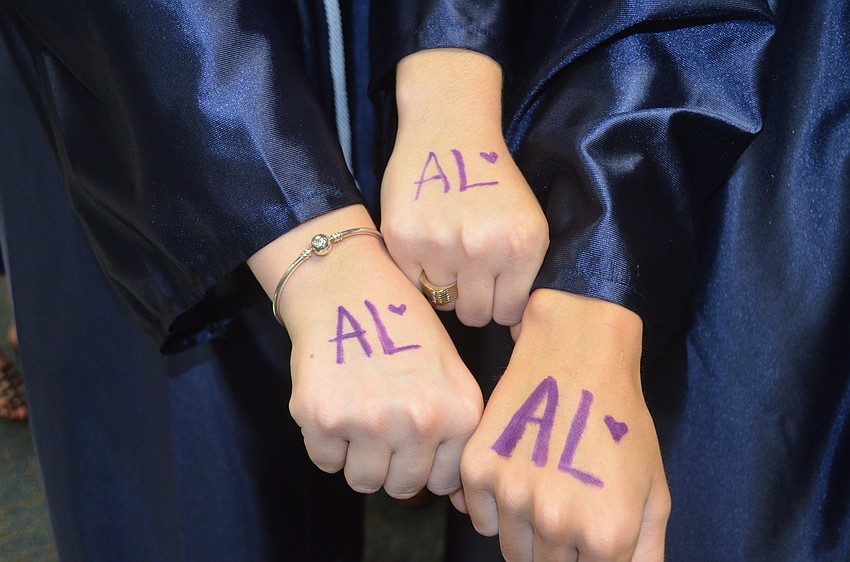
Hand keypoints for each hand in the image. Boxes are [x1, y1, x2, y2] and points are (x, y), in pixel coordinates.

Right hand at [248, 205, 483, 498]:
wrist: (344, 284)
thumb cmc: (401, 325)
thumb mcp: (448, 369)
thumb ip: (456, 431)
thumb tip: (462, 502)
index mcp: (459, 411)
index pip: (444, 480)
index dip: (425, 460)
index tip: (413, 437)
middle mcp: (419, 421)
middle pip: (402, 486)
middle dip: (391, 463)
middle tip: (382, 422)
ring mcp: (370, 422)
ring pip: (363, 481)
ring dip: (358, 457)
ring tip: (360, 412)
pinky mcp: (322, 419)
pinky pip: (326, 462)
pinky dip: (327, 441)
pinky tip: (337, 399)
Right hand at [381, 49, 547, 327]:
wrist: (449, 130)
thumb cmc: (490, 179)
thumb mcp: (525, 222)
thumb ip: (525, 274)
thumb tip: (518, 334)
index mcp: (523, 245)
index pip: (511, 312)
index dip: (500, 302)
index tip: (494, 286)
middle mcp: (484, 249)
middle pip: (477, 315)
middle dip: (473, 299)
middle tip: (467, 270)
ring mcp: (442, 246)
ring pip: (444, 302)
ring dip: (445, 285)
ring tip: (446, 250)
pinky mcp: (404, 241)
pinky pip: (413, 286)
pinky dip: (418, 272)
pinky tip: (425, 243)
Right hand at [457, 290, 669, 560]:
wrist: (578, 355)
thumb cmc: (620, 422)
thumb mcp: (652, 492)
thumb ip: (645, 555)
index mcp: (606, 534)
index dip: (591, 556)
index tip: (588, 536)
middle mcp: (556, 521)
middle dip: (560, 549)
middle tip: (569, 505)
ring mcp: (512, 496)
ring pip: (513, 550)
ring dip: (528, 532)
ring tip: (547, 486)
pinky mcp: (478, 470)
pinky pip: (481, 519)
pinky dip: (496, 509)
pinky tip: (519, 474)